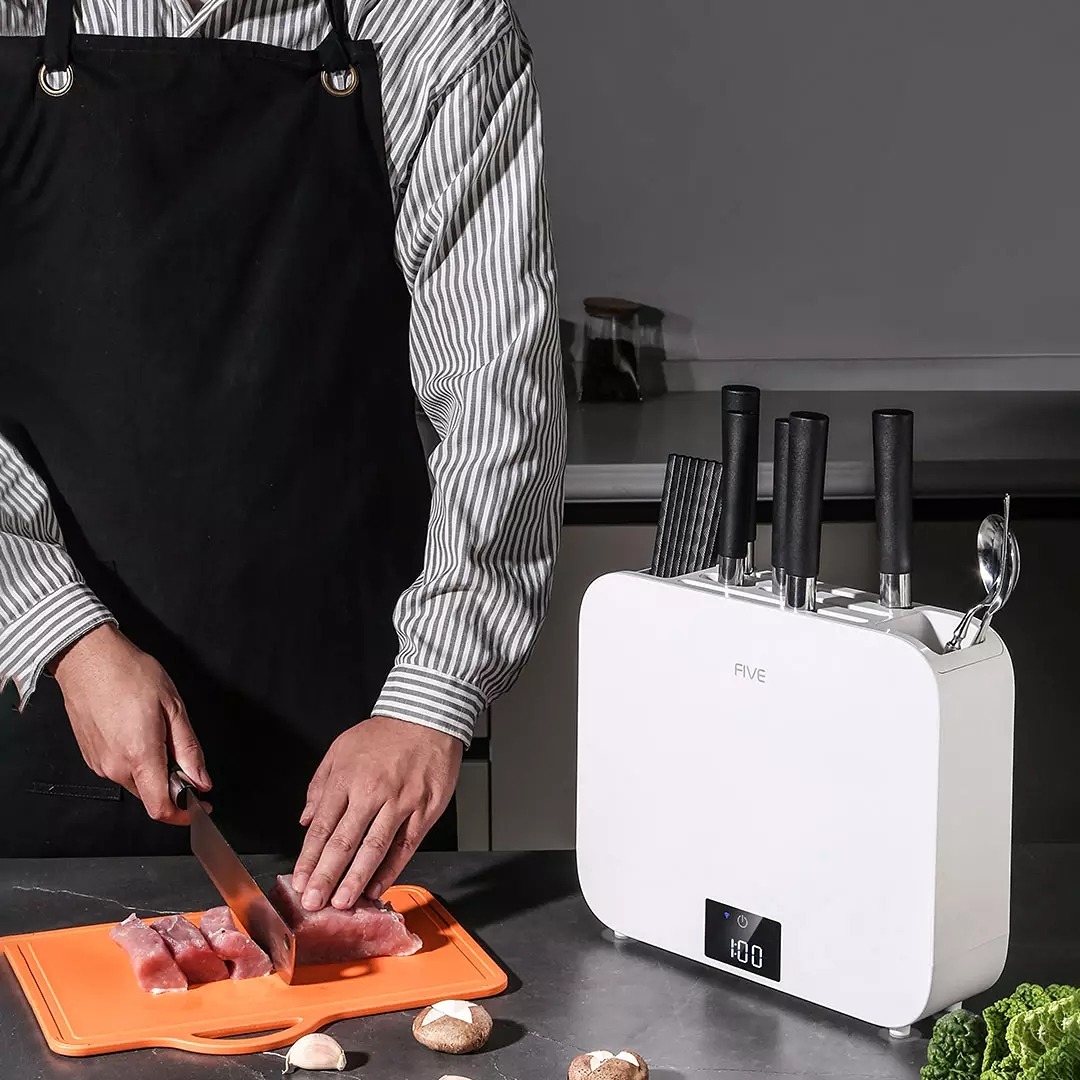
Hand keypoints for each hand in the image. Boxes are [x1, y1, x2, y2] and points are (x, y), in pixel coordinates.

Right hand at [52, 623, 210, 824]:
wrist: (87, 658)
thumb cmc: (129, 674)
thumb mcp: (174, 707)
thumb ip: (189, 749)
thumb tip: (201, 778)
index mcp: (140, 756)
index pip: (161, 808)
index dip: (184, 814)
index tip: (200, 807)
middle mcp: (115, 766)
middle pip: (150, 795)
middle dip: (172, 783)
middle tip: (182, 754)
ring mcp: (99, 763)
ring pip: (135, 781)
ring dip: (153, 769)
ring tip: (157, 731)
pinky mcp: (90, 756)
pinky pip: (119, 769)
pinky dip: (136, 761)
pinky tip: (139, 731)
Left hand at [291, 715, 462, 910]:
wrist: (428, 716)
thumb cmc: (385, 733)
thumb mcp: (341, 748)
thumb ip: (320, 784)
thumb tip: (307, 819)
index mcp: (347, 778)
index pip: (323, 826)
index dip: (309, 858)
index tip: (300, 881)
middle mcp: (372, 792)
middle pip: (344, 842)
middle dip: (326, 876)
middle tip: (314, 902)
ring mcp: (400, 802)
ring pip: (374, 848)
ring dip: (356, 879)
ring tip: (342, 902)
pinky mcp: (425, 809)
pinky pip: (405, 845)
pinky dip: (391, 869)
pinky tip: (377, 886)